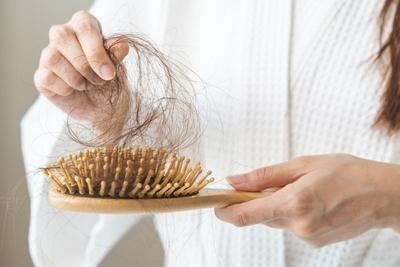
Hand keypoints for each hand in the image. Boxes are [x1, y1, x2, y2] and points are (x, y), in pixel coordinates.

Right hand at [34, 10, 128, 121]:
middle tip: (99, 80)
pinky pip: (47, 77)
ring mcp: (48, 55)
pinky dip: (65, 88)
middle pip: (62, 36)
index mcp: (83, 26)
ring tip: (87, 85)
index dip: (96, 50)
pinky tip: (73, 91)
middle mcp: (62, 36)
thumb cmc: (109, 81)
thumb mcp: (118, 67)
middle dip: (85, 64)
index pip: (84, 25)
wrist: (103, 108)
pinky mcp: (41, 76)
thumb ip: (117, 55)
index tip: (109, 73)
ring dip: (76, 77)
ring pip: (52, 57)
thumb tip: (121, 46)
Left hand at [215, 154, 399, 246]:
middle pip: (259, 216)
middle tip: (267, 182)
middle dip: (255, 201)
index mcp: (293, 203)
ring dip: (276, 205)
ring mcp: (307, 237)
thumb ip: (264, 176)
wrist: (382, 195)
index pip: (244, 216)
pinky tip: (311, 201)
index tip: (215, 202)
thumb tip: (234, 180)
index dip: (224, 210)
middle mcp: (298, 226)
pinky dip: (291, 212)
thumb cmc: (346, 173)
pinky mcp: (314, 242)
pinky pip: (290, 226)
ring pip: (275, 220)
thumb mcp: (303, 164)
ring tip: (300, 188)